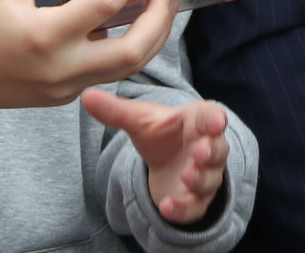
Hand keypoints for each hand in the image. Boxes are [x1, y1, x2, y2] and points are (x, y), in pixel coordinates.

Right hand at [0, 0, 180, 112]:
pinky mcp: (65, 97)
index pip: (108, 3)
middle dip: (162, 15)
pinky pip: (108, 73)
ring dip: (153, 34)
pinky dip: (127, 47)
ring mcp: (65, 89)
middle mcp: (60, 69)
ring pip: (130, 68)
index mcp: (44, 36)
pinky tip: (128, 20)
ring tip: (159, 1)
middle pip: (136, 50)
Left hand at [82, 90, 229, 225]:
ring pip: (209, 180)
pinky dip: (183, 209)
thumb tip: (86, 95)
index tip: (216, 121)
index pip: (211, 117)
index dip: (215, 119)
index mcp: (197, 122)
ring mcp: (205, 176)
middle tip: (200, 151)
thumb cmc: (160, 134)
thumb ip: (116, 111)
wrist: (165, 164)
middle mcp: (208, 149)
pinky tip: (166, 206)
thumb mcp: (139, 122)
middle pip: (218, 150)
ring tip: (186, 175)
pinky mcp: (195, 201)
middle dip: (211, 151)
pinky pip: (195, 208)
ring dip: (200, 178)